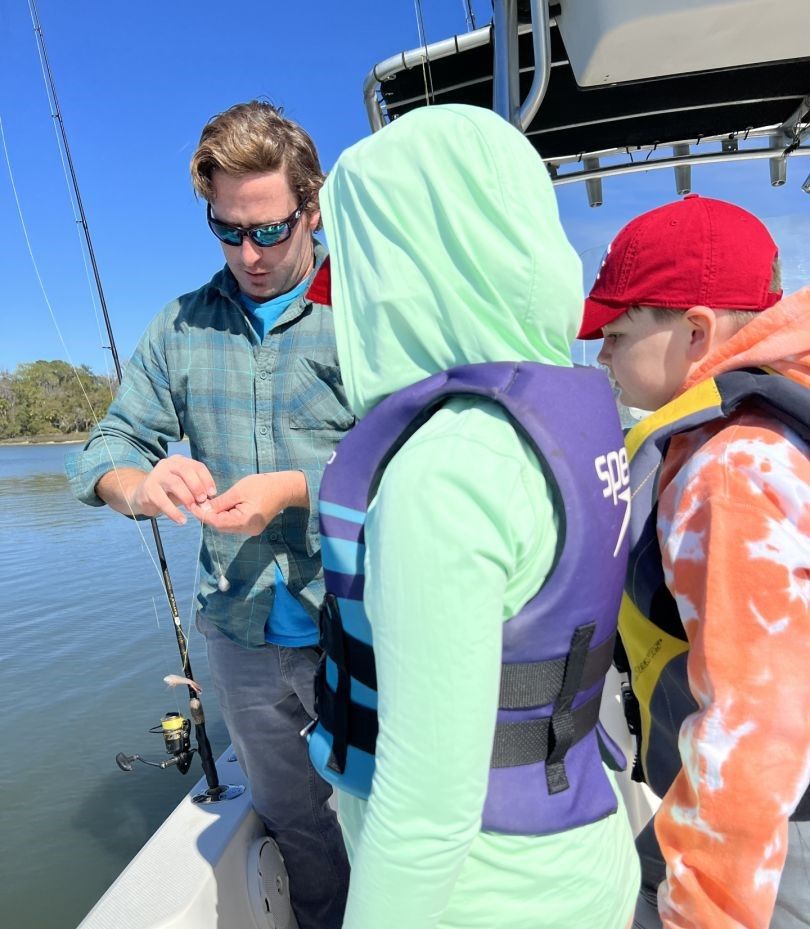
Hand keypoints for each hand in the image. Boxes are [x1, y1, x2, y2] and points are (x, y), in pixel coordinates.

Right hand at [129, 455, 216, 524]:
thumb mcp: (184, 487)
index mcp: (180, 461)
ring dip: (187, 498)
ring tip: (193, 509)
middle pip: (186, 471)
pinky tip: (181, 520)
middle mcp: (168, 464)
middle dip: (197, 486)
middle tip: (202, 501)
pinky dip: (174, 512)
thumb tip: (208, 502)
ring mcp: (157, 475)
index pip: (197, 466)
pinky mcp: (148, 489)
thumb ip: (196, 491)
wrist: (142, 495)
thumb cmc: (169, 491)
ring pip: (175, 483)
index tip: (212, 494)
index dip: (207, 480)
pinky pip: (163, 501)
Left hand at [193, 471, 308, 535]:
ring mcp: (250, 529)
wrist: (284, 488)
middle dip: (209, 516)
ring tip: (208, 503)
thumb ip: (220, 502)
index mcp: (245, 521)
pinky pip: (234, 524)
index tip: (192, 506)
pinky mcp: (252, 526)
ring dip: (216, 516)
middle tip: (198, 503)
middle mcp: (247, 529)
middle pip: (221, 526)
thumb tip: (203, 508)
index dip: (203, 515)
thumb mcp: (238, 491)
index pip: (218, 522)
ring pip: (227, 526)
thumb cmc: (263, 486)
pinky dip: (225, 516)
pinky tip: (221, 506)